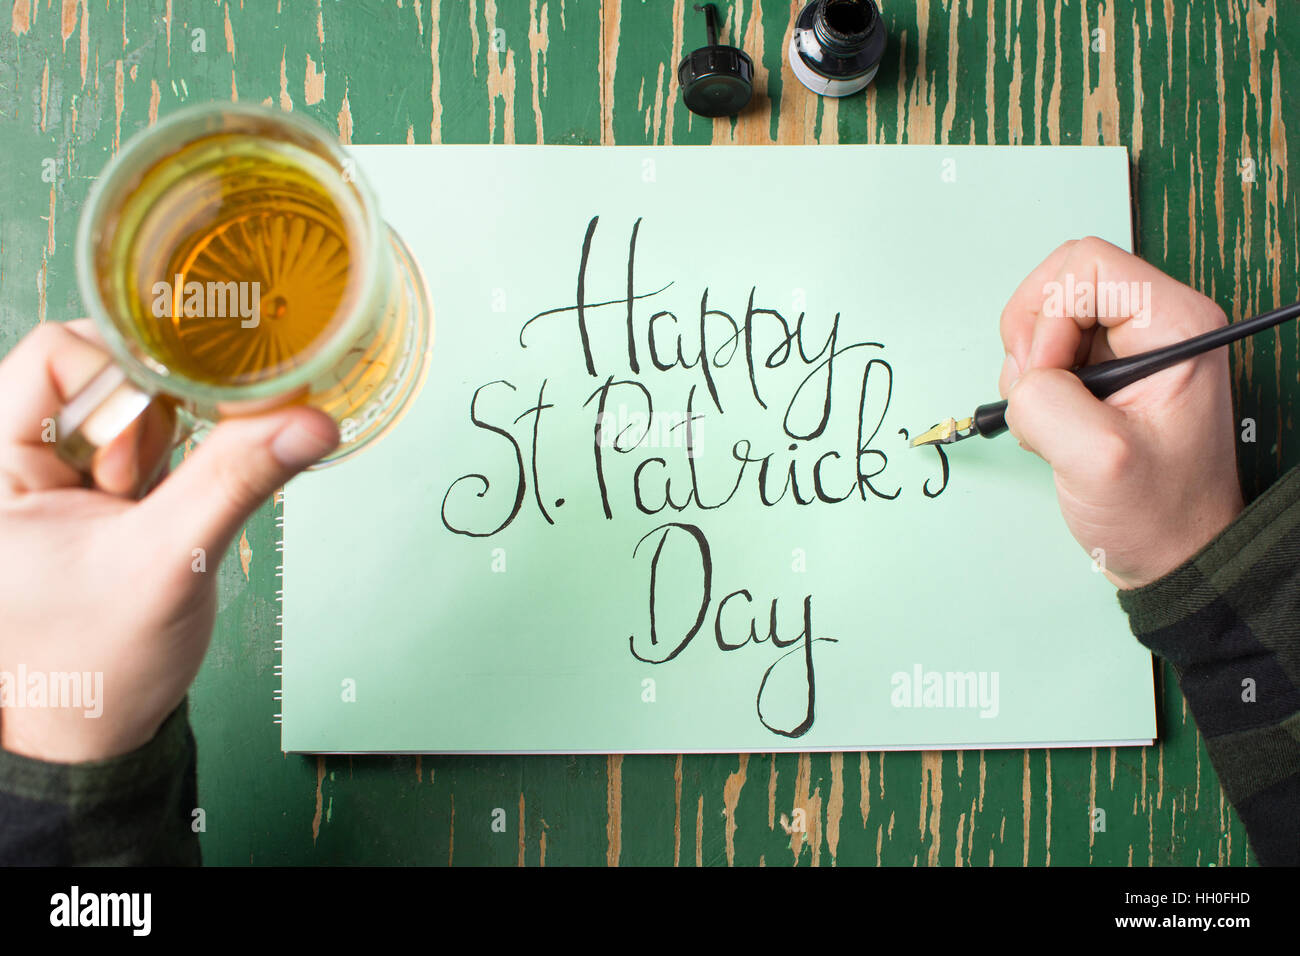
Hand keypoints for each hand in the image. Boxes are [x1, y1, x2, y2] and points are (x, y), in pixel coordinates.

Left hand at [0, 321, 337, 761]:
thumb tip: (309, 421)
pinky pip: (154, 432)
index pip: (55, 356)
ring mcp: (63, 469)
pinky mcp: (106, 485)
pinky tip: (179, 502)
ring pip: (134, 396)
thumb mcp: (167, 567)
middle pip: (100, 366)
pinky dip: (184, 453)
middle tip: (155, 486)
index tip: (143, 465)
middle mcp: (18, 457)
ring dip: (171, 439)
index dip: (118, 389)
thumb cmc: (97, 664)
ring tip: (158, 509)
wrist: (100, 729)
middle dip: (150, 415)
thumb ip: (234, 482)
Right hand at [1000, 237, 1243, 588]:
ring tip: (1050, 418)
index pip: (1087, 266)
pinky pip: (1046, 347)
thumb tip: (1025, 379)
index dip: (1049, 317)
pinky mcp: (1107, 370)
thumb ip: (1048, 402)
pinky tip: (1052, 422)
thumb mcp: (1097, 461)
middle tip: (1036, 392)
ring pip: (1047, 314)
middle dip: (1031, 336)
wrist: (1173, 554)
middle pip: (1063, 279)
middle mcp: (1158, 323)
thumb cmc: (1157, 514)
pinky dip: (1031, 383)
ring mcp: (1131, 347)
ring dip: (1028, 365)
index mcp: (1178, 324)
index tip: (1049, 377)